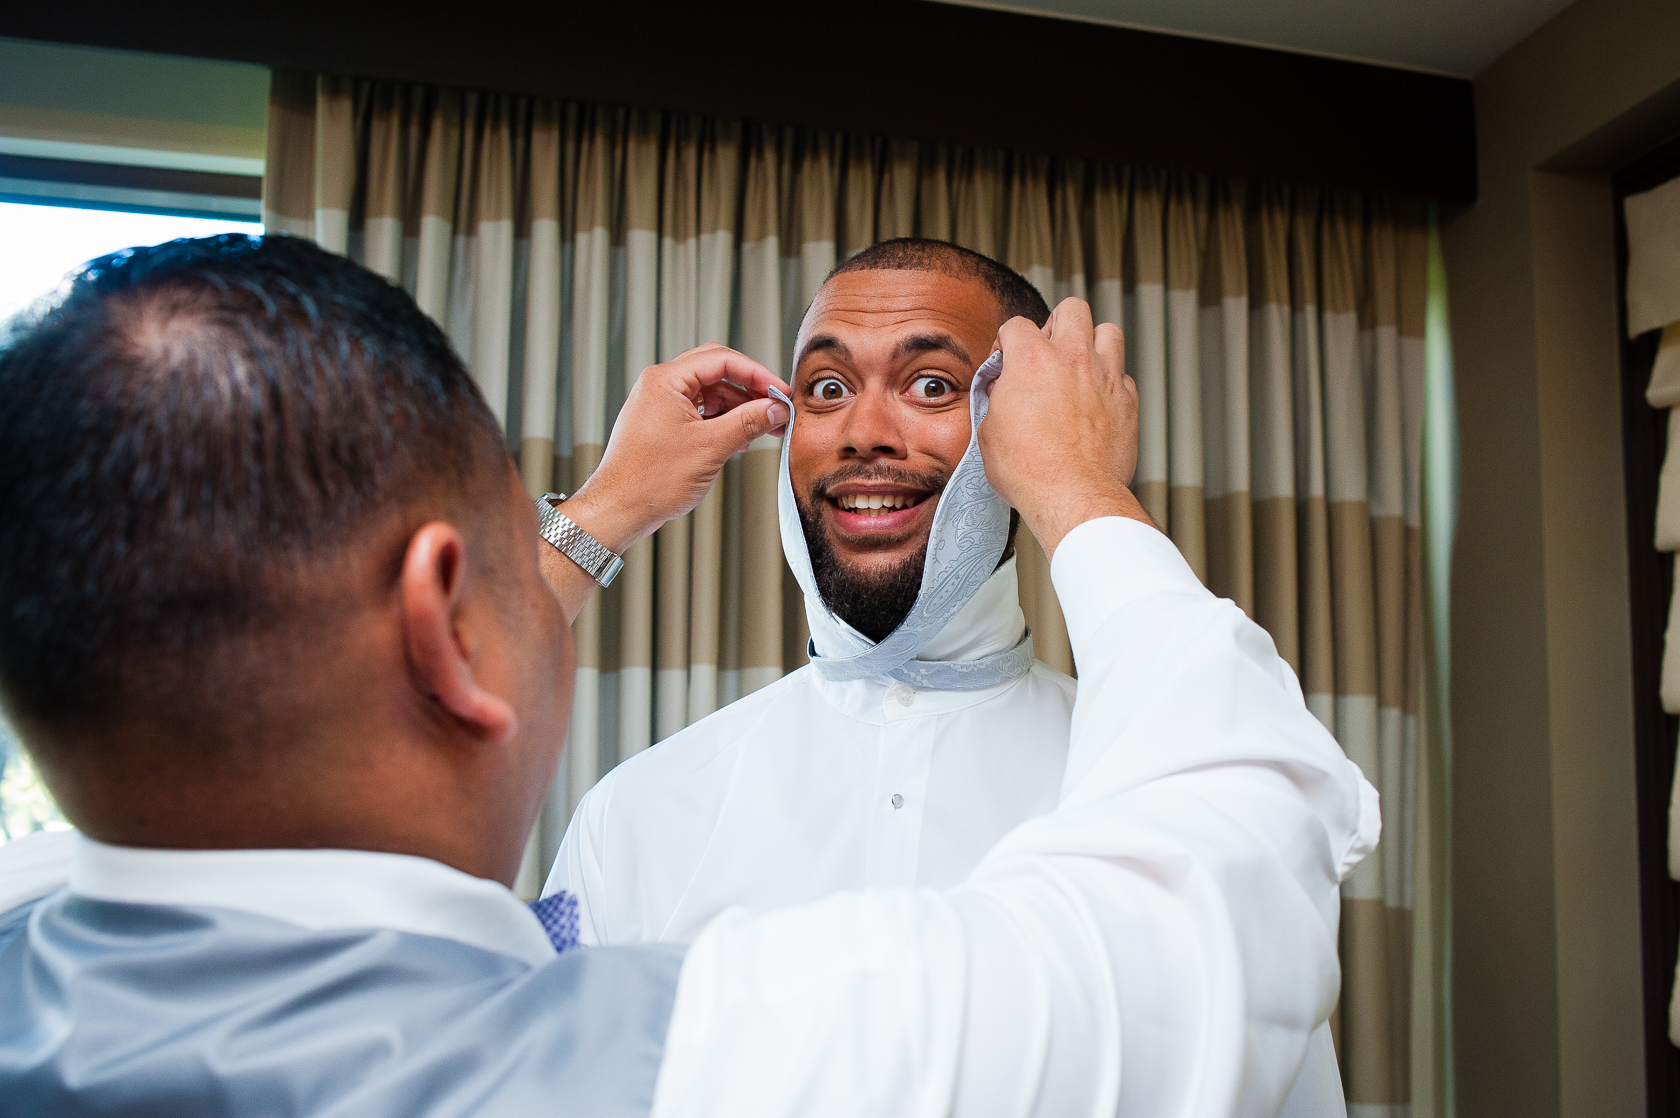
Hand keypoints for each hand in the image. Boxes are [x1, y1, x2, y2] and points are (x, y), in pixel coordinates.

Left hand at [563, 343, 789, 554]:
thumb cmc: (649, 481)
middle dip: (750, 388)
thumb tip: (776, 409)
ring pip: (710, 392)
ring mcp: (660, 405)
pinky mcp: (662, 424)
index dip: (758, 375)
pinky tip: (740, 438)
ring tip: (764, 427)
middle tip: (776, 406)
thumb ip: (748, 422)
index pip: (722, 359)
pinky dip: (723, 421)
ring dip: (739, 408)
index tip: (780, 392)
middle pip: (716, 371)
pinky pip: (700, 411)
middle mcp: (660, 386)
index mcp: (665, 380)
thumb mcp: (710, 448)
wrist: (618, 510)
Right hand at [981, 298, 1152, 557]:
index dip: (1007, 341)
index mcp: (1031, 359)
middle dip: (1057, 324)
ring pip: (1109, 331)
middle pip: (1072, 309)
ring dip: (1093, 342)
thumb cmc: (1029, 470)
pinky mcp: (1128, 401)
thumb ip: (996, 398)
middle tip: (1049, 349)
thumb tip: (1002, 389)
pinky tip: (1098, 400)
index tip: (1007, 359)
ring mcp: (1105, 377)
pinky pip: (1124, 376)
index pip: (1016, 325)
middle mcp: (1073, 358)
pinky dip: (1111, 383)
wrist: (1072, 495)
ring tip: (1081, 364)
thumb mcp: (989, 430)